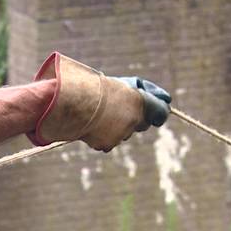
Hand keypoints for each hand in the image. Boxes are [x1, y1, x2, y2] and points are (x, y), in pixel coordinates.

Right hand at [28, 52, 170, 151]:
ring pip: (123, 133)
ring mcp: (121, 134)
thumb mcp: (116, 85)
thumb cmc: (91, 88)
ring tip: (99, 115)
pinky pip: (109, 141)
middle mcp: (133, 120)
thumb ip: (134, 94)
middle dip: (134, 119)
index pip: (160, 111)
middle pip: (141, 124)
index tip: (160, 112)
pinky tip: (91, 125)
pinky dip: (102, 135)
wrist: (70, 102)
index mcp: (138, 102)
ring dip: (116, 126)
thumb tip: (161, 101)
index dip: (159, 112)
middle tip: (121, 111)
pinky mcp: (108, 144)